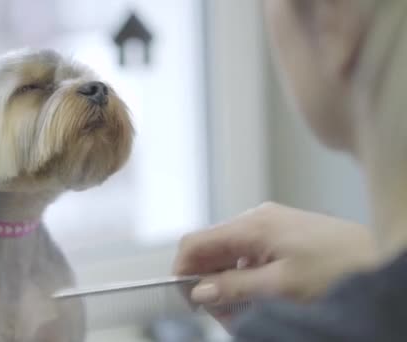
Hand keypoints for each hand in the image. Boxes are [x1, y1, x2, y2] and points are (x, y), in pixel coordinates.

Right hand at [174, 203, 378, 314]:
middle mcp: (257, 219)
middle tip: (226, 316)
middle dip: (212, 284)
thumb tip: (198, 291)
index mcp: (252, 225)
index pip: (196, 242)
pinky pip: (252, 257)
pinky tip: (262, 298)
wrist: (383, 258)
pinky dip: (249, 279)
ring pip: (231, 257)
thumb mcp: (281, 286)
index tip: (186, 299)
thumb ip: (234, 287)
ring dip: (231, 286)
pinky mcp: (284, 235)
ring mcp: (271, 226)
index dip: (183, 271)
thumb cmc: (339, 268)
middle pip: (213, 251)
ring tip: (248, 312)